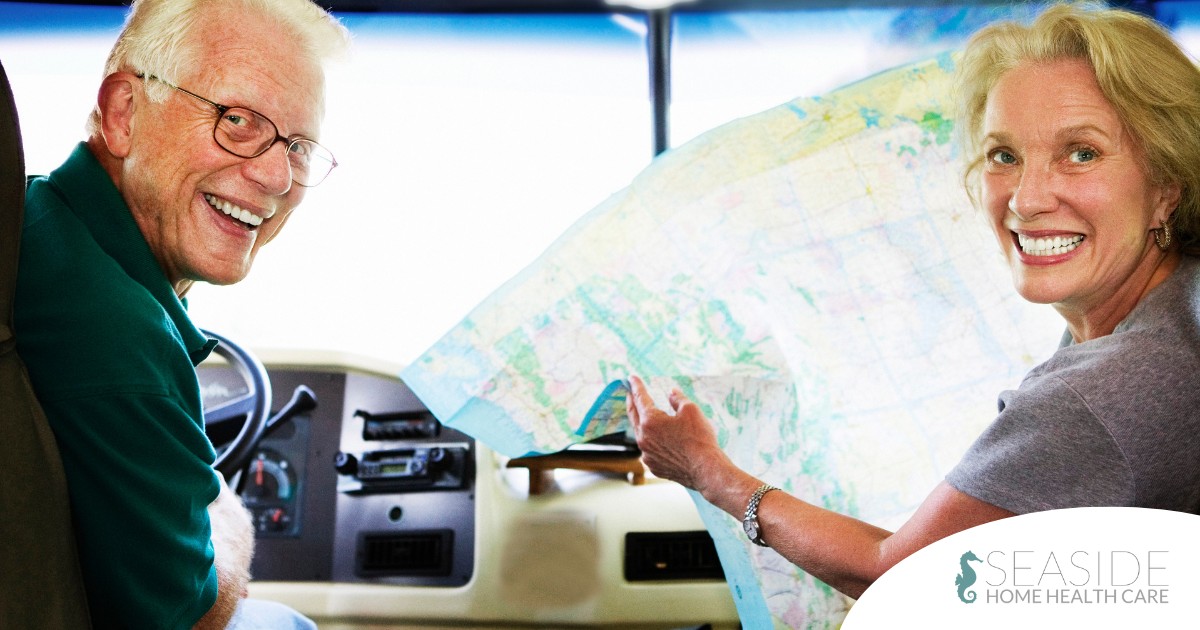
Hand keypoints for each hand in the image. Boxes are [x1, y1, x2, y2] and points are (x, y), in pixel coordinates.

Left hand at [626, 375, 734, 493]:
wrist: (706, 470)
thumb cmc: (699, 439)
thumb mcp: (691, 410)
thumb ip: (677, 398)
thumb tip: (671, 392)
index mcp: (650, 421)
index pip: (640, 398)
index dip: (636, 386)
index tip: (631, 378)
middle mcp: (643, 438)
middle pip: (633, 416)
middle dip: (631, 402)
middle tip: (630, 393)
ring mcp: (647, 454)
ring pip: (641, 434)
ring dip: (642, 424)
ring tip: (645, 416)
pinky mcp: (654, 466)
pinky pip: (649, 450)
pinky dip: (651, 442)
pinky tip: (659, 440)